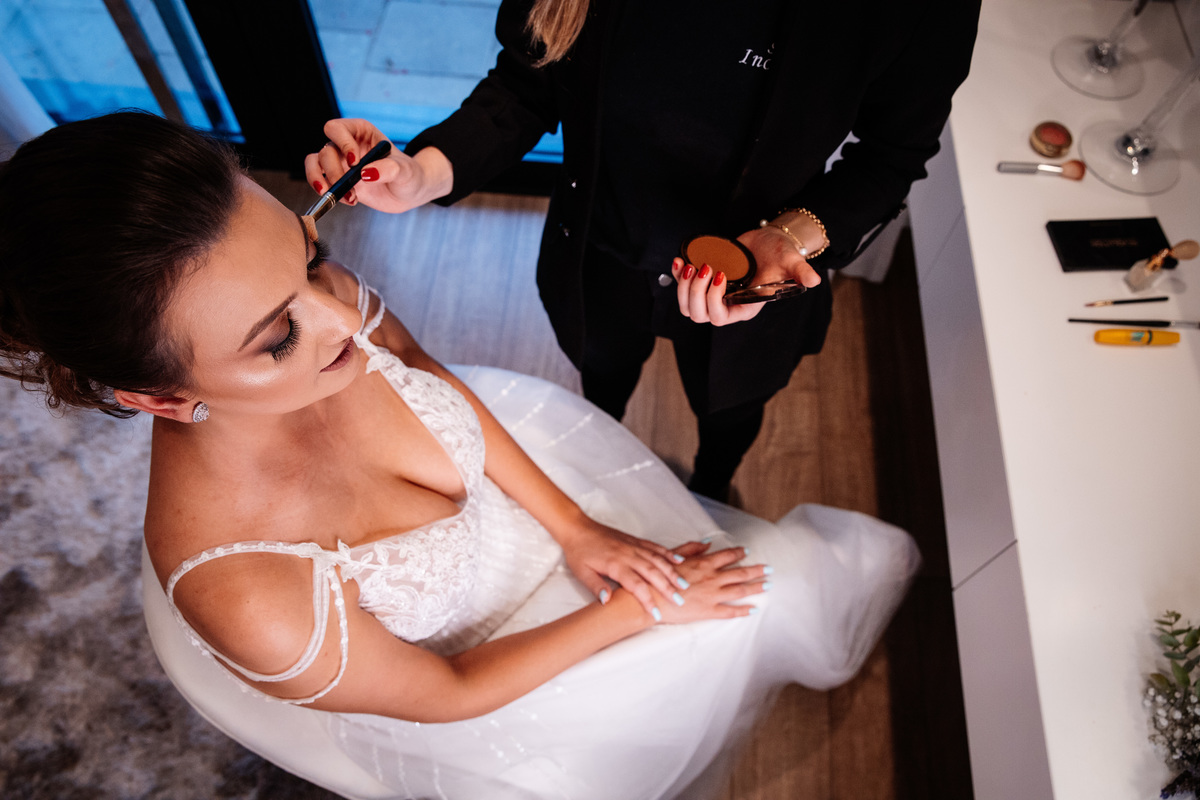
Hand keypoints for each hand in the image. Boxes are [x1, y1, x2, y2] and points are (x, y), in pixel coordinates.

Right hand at [303, 118, 452, 213]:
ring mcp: (340, 162)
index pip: (337, 129)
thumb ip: (389, 169)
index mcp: (361, 131)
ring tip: (343, 197)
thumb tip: (366, 173)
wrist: (407, 192)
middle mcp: (346, 144)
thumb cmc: (409, 174)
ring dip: (324, 182)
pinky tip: (350, 200)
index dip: (342, 144)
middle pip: (325, 151)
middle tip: (351, 188)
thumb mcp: (405, 171)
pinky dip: (329, 193)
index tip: (355, 163)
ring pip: (314, 164)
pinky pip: (319, 181)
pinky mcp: (337, 180)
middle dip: (334, 172)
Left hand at [559, 520, 695, 618]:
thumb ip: (596, 586)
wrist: (578, 529)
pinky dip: (668, 554)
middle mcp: (629, 555)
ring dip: (672, 572)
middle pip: (653, 573)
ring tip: (684, 585)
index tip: (656, 614)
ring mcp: (634, 546)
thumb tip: (607, 601)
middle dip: (667, 588)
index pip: (636, 586)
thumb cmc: (579, 552)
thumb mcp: (581, 572)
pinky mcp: (636, 541)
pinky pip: (656, 547)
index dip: (648, 601)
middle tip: (680, 601)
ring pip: (658, 560)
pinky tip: (679, 561)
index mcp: (616, 565)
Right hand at [652, 544, 769, 623]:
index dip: (738, 553)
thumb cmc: (660, 577)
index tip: (746, 551)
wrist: (652, 598)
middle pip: (740, 573)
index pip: (727, 556)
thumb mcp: (674, 557)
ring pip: (740, 590)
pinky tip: (753, 609)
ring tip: (767, 585)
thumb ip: (692, 549)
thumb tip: (706, 544)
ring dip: (756, 587)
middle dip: (756, 570)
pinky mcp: (709, 611)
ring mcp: (712, 595)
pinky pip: (730, 611)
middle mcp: (712, 578)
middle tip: (769, 569)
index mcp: (704, 564)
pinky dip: (743, 610)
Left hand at [670, 224, 822, 324]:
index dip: (713, 300)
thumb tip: (814, 281)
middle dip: (695, 293)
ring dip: (683, 287)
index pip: (720, 318)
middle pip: (698, 315)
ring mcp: (714, 294)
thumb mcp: (791, 261)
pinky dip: (676, 275)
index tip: (721, 275)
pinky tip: (680, 260)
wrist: (769, 241)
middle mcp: (727, 304)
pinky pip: (683, 286)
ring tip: (691, 265)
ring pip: (687, 305)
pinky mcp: (705, 280)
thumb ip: (800, 272)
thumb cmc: (780, 254)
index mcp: (745, 307)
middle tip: (704, 268)